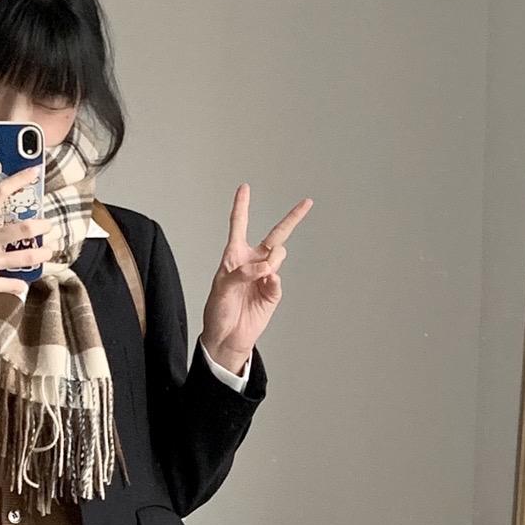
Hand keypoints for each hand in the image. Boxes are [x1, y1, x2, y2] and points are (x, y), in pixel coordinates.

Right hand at [0, 166, 46, 325]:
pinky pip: (15, 284)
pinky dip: (21, 283)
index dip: (20, 180)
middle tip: (48, 226)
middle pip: (24, 228)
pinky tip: (21, 282)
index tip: (34, 172)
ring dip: (42, 253)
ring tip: (48, 252)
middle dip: (42, 226)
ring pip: (26, 256)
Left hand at [201, 185, 312, 365]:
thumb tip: (266, 267)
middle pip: (275, 235)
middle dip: (292, 218)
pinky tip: (266, 285)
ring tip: (260, 276)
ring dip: (271, 260)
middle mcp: (252, 262)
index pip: (239, 225)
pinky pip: (278, 279)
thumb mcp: (221, 289)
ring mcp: (265, 276)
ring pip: (278, 255)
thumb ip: (241, 273)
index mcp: (234, 256)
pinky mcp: (273, 291)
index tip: (244, 187)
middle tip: (307, 203)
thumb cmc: (218, 311)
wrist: (227, 337)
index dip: (242, 206)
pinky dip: (272, 280)